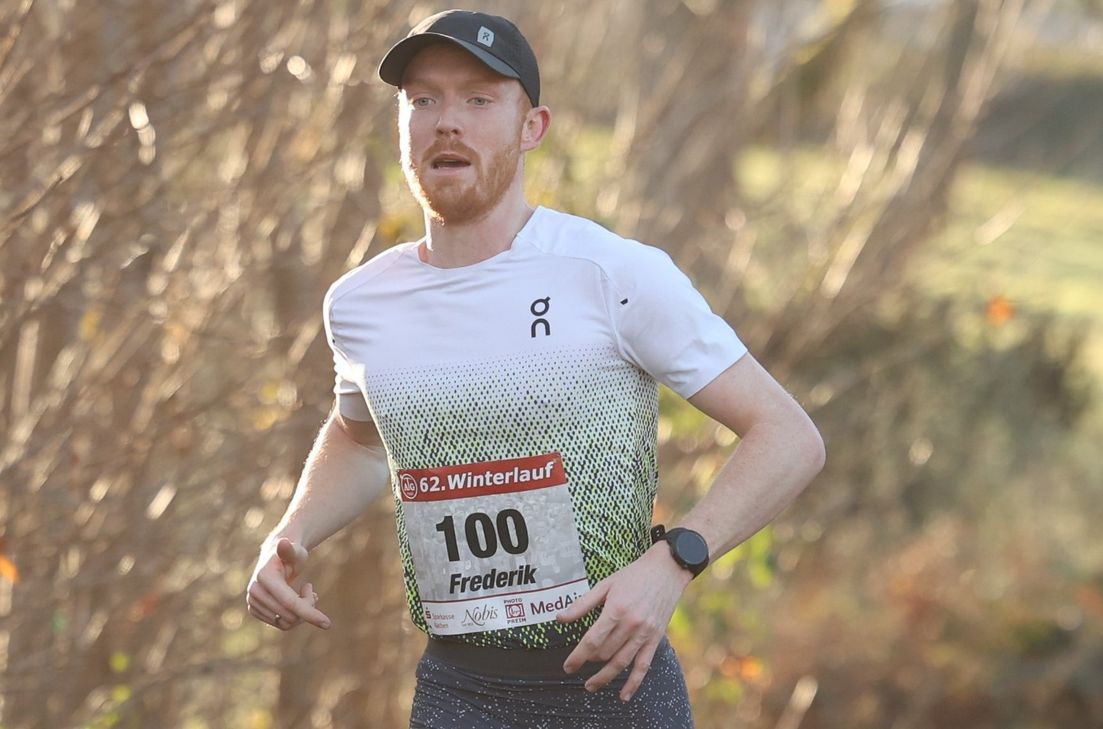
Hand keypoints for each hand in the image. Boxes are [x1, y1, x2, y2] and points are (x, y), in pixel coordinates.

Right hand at [246, 537, 331, 630]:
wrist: (276, 558)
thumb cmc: (291, 552)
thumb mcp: (295, 550)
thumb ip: (290, 549)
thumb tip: (283, 542)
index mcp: (264, 577)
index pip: (290, 603)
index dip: (309, 612)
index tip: (328, 624)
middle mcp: (255, 592)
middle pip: (291, 615)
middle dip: (308, 606)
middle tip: (310, 589)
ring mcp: (252, 603)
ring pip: (286, 623)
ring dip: (301, 612)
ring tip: (305, 593)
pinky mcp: (254, 610)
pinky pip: (280, 624)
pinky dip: (293, 616)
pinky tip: (297, 601)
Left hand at [556, 545, 691, 700]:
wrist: (667, 569)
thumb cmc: (633, 575)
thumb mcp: (605, 585)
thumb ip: (582, 604)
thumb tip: (559, 619)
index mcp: (616, 609)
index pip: (593, 640)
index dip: (578, 656)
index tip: (568, 667)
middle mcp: (631, 624)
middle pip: (605, 653)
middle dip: (590, 661)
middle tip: (579, 665)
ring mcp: (645, 633)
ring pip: (622, 663)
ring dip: (605, 678)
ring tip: (591, 686)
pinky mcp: (655, 638)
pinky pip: (644, 666)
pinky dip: (633, 683)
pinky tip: (624, 696)